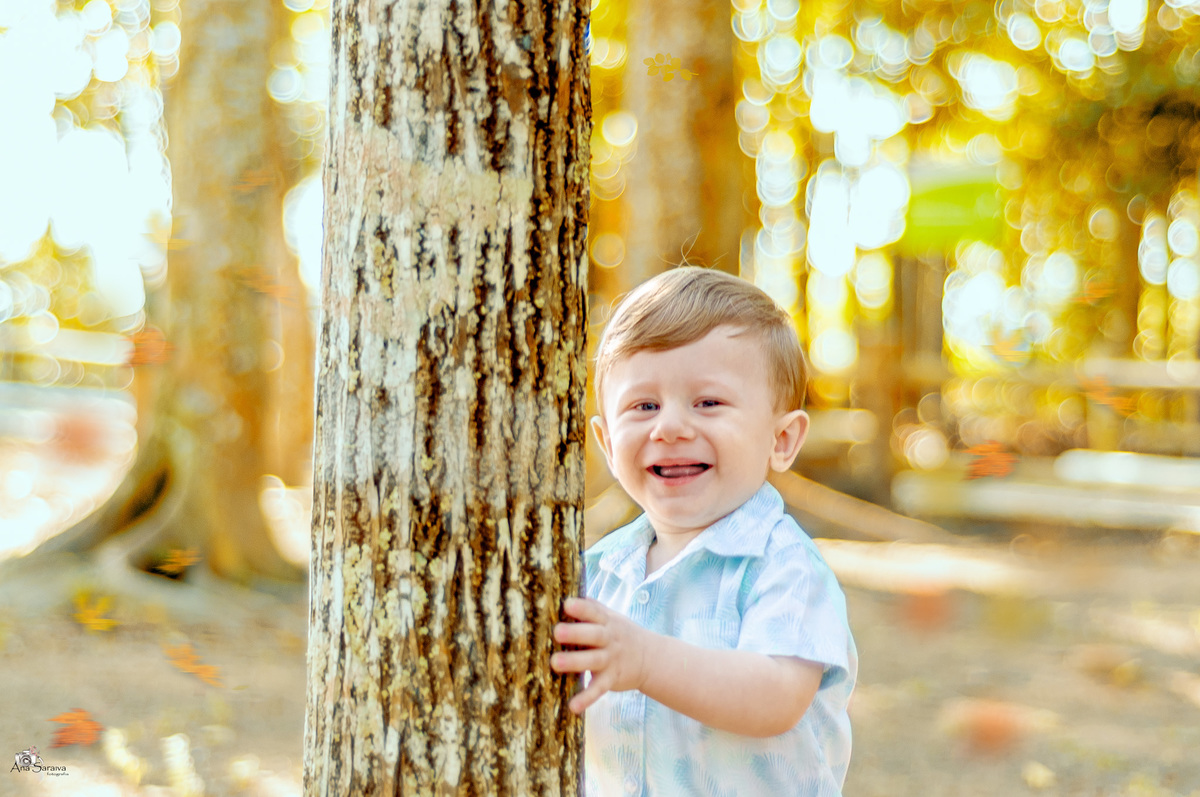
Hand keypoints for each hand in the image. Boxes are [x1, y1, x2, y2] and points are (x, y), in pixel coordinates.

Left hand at [550, 597, 651, 713]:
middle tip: (557, 632)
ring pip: (593, 661)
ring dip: (574, 662)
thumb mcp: (610, 618)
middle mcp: (609, 639)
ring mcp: (611, 660)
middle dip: (576, 633)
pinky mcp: (611, 680)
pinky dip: (587, 698)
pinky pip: (598, 689)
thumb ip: (590, 608)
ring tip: (554, 663)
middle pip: (593, 634)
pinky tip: (573, 706)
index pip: (594, 611)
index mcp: (607, 621)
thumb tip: (562, 593)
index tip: (567, 604)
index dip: (581, 608)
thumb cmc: (618, 633)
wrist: (650, 658)